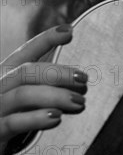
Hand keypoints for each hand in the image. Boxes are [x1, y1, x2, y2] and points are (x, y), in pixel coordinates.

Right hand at [0, 25, 87, 145]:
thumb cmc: (13, 118)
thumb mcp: (28, 96)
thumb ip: (45, 84)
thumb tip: (79, 76)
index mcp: (6, 75)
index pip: (26, 52)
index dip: (46, 39)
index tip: (69, 31)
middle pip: (26, 72)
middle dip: (58, 73)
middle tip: (83, 79)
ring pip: (23, 95)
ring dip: (55, 96)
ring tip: (79, 101)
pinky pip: (14, 123)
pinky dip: (36, 118)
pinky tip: (57, 117)